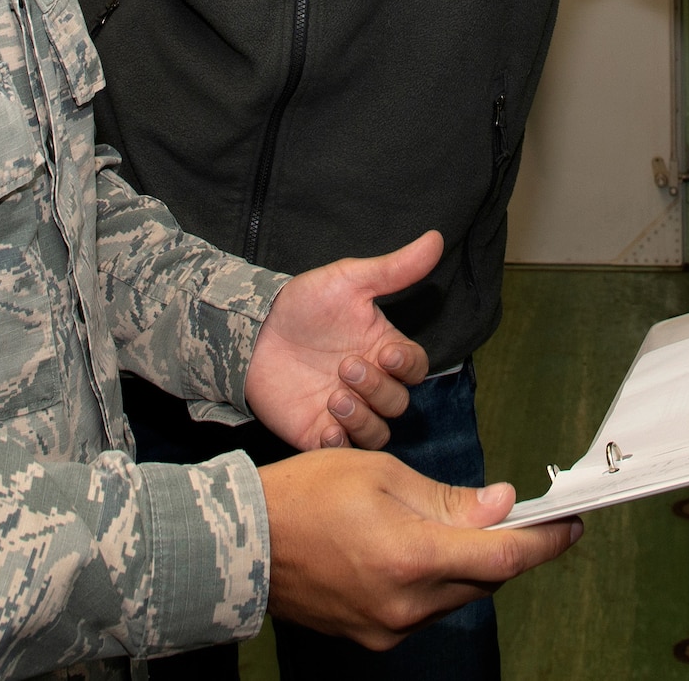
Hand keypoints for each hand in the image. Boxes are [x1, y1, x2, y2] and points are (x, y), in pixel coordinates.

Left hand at [244, 231, 439, 450]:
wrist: (253, 329)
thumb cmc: (304, 303)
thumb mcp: (348, 280)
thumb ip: (394, 268)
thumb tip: (435, 238)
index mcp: (382, 349)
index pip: (415, 367)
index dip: (407, 365)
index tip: (385, 351)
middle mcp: (370, 384)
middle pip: (398, 403)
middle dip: (377, 388)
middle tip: (346, 366)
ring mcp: (346, 410)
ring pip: (376, 432)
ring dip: (362, 418)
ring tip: (334, 397)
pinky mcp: (318, 430)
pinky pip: (341, 449)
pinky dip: (339, 443)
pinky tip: (326, 425)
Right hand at [261, 450, 580, 648]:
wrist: (244, 541)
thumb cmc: (306, 495)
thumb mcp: (382, 475)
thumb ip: (449, 499)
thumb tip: (501, 505)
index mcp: (414, 557)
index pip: (503, 557)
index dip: (545, 542)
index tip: (571, 527)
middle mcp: (408, 603)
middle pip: (483, 579)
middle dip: (500, 547)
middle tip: (507, 514)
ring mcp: (390, 626)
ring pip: (454, 595)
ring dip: (464, 564)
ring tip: (444, 526)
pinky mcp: (374, 635)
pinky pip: (424, 609)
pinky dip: (432, 580)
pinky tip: (411, 551)